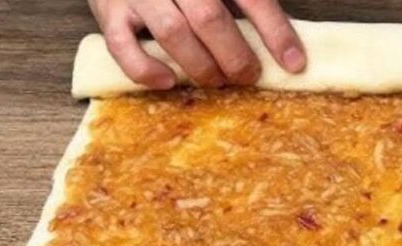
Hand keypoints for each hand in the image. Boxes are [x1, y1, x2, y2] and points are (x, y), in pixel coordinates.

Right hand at [88, 0, 304, 89]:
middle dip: (235, 56)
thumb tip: (290, 50)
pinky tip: (169, 81)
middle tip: (247, 75)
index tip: (295, 64)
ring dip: (200, 66)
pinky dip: (146, 70)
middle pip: (210, 18)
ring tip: (216, 80)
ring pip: (173, 33)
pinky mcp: (107, 9)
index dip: (276, 32)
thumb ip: (248, 3)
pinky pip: (123, 46)